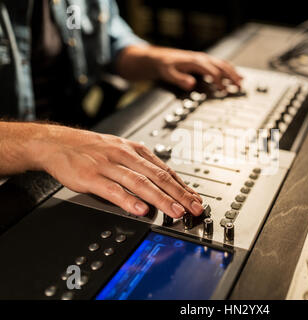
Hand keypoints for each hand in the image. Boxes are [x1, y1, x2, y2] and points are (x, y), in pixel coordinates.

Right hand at [29, 125, 202, 217]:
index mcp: (135, 150)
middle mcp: (125, 155)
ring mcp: (108, 165)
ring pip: (139, 182)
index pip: (165, 170)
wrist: (57, 142)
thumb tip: (163, 185)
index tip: (196, 199)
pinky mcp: (91, 176)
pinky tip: (141, 210)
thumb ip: (141, 167)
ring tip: (174, 212)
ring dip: (160, 198)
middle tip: (194, 208)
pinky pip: (112, 189)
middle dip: (179, 194)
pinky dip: (128, 200)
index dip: (183, 186)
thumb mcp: (121, 151)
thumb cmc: (91, 149)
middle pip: (158, 176)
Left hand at [117, 45, 242, 90]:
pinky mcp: (205, 61)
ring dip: (233, 73)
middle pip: (222, 66)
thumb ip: (180, 79)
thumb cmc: (165, 66)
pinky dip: (229, 70)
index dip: (219, 81)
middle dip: (232, 76)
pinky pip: (220, 65)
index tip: (223, 90)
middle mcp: (202, 58)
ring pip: (223, 64)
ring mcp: (204, 59)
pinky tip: (235, 76)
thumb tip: (192, 84)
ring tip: (241, 82)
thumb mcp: (169, 74)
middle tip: (240, 86)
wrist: (160, 58)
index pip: (212, 71)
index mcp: (196, 61)